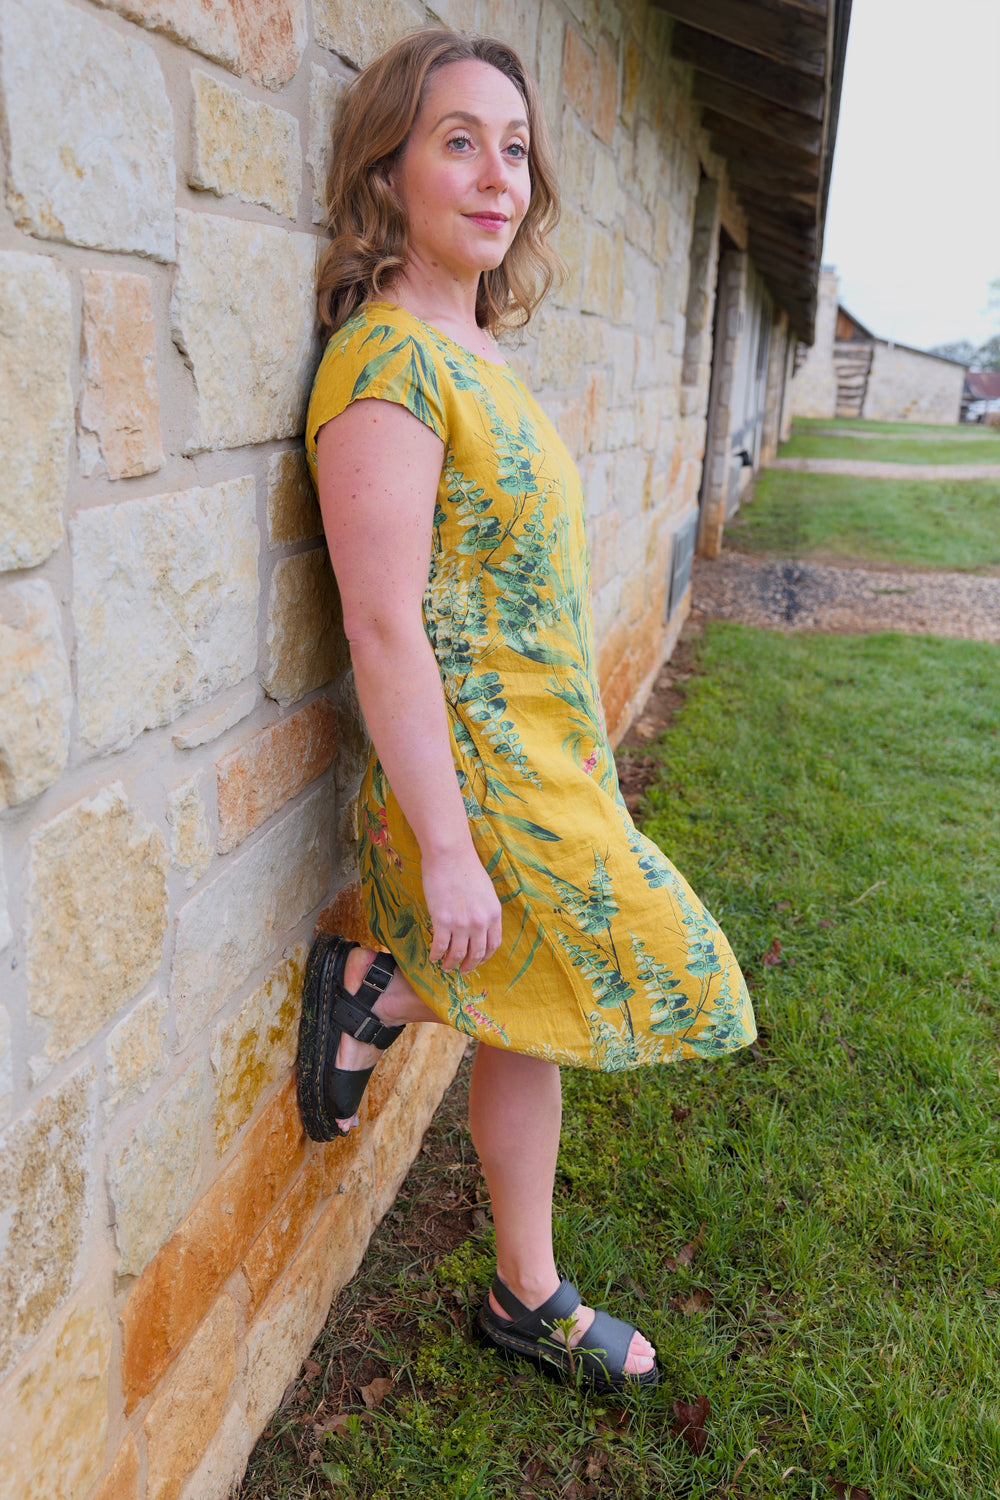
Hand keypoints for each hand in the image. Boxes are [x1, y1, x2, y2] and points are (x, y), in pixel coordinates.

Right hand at [420, 842, 502, 973]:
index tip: (477, 960)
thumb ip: (484, 910)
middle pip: (477, 954)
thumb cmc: (466, 867)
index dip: (485, 956)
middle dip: (469, 965)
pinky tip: (433, 957)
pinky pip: (439, 946)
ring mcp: (461, 924)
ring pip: (457, 954)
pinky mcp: (442, 921)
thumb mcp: (485, 891)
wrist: (449, 855)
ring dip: (451, 964)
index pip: (493, 944)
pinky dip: (436, 955)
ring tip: (446, 967)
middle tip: (462, 969)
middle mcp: (480, 922)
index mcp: (493, 914)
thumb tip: (478, 927)